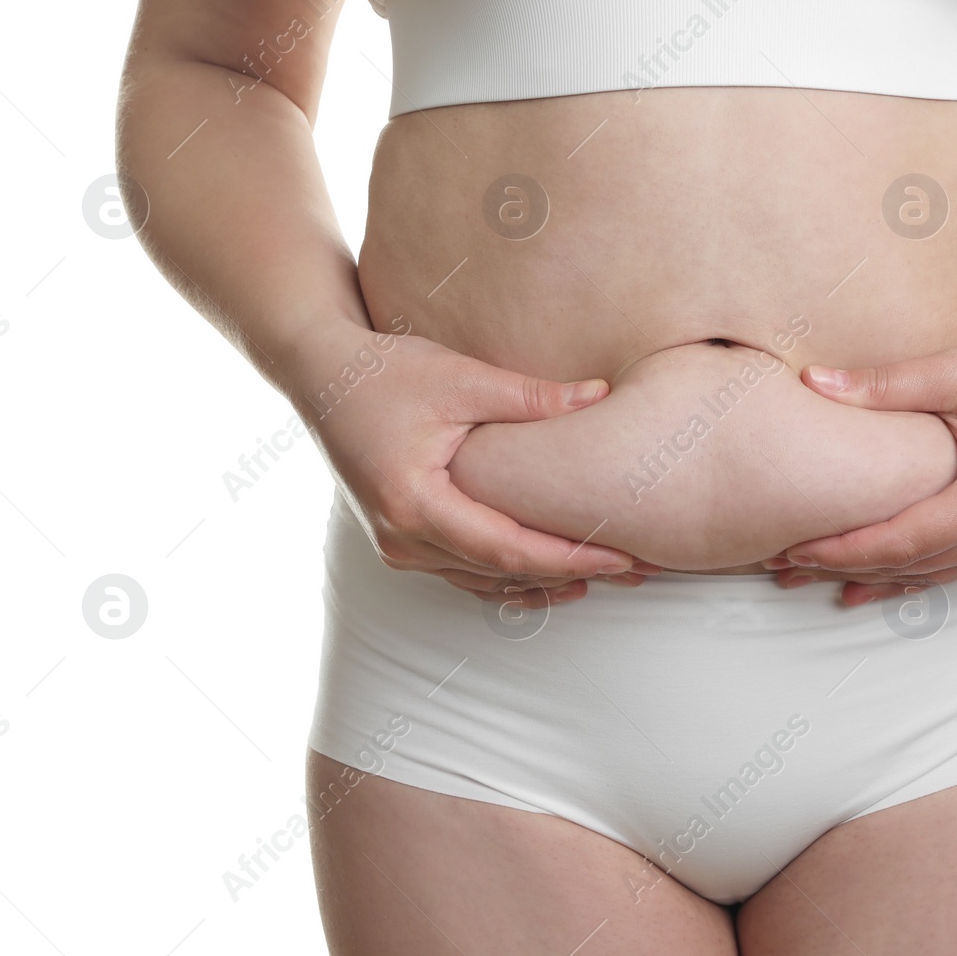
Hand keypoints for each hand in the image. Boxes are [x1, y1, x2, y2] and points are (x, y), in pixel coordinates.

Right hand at [290, 322, 658, 606]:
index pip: (508, 548)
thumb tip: (601, 395)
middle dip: (570, 574)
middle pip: (500, 573)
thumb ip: (531, 397)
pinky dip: (508, 576)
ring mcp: (397, 546)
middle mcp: (403, 539)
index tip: (622, 557)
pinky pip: (462, 572)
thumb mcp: (461, 378)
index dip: (569, 558)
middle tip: (635, 570)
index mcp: (415, 505)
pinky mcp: (400, 540)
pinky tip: (551, 576)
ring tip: (606, 576)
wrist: (320, 376)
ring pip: (481, 581)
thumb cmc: (386, 373)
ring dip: (542, 582)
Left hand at [767, 306, 956, 604]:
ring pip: (937, 574)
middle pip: (914, 566)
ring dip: (877, 578)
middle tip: (783, 572)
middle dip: (846, 571)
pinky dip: (915, 572)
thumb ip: (883, 386)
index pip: (902, 540)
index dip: (843, 550)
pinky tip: (876, 581)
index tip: (791, 549)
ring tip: (816, 583)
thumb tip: (810, 382)